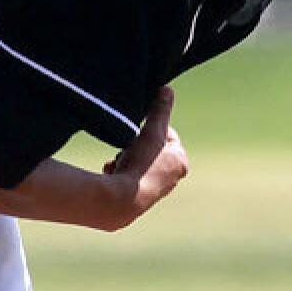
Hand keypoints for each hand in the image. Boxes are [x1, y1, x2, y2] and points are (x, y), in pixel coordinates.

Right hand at [99, 86, 188, 229]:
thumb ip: (159, 111)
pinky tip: (111, 173)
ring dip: (126, 159)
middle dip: (136, 147)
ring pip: (137, 164)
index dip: (150, 130)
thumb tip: (167, 89)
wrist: (121, 201)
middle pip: (150, 150)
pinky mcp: (137, 200)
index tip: (139, 133)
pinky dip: (118, 172)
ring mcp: (154, 191)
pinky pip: (127, 178)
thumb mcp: (151, 132)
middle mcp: (172, 179)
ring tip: (119, 162)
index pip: (166, 136)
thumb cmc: (140, 165)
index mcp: (180, 163)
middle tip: (127, 147)